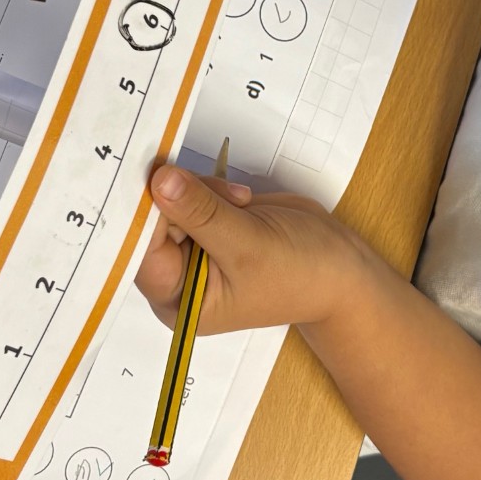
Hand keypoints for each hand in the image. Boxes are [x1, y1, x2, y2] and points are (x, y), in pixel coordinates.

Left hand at [134, 164, 371, 334]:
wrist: (339, 266)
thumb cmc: (300, 273)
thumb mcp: (248, 244)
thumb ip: (200, 212)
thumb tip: (159, 181)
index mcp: (179, 301)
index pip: (141, 254)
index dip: (145, 215)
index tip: (154, 178)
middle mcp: (177, 277)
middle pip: (150, 224)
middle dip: (181, 200)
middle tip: (221, 196)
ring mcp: (191, 249)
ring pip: (169, 202)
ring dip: (201, 191)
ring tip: (240, 203)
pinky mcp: (206, 224)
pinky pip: (188, 194)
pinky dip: (210, 187)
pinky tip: (239, 199)